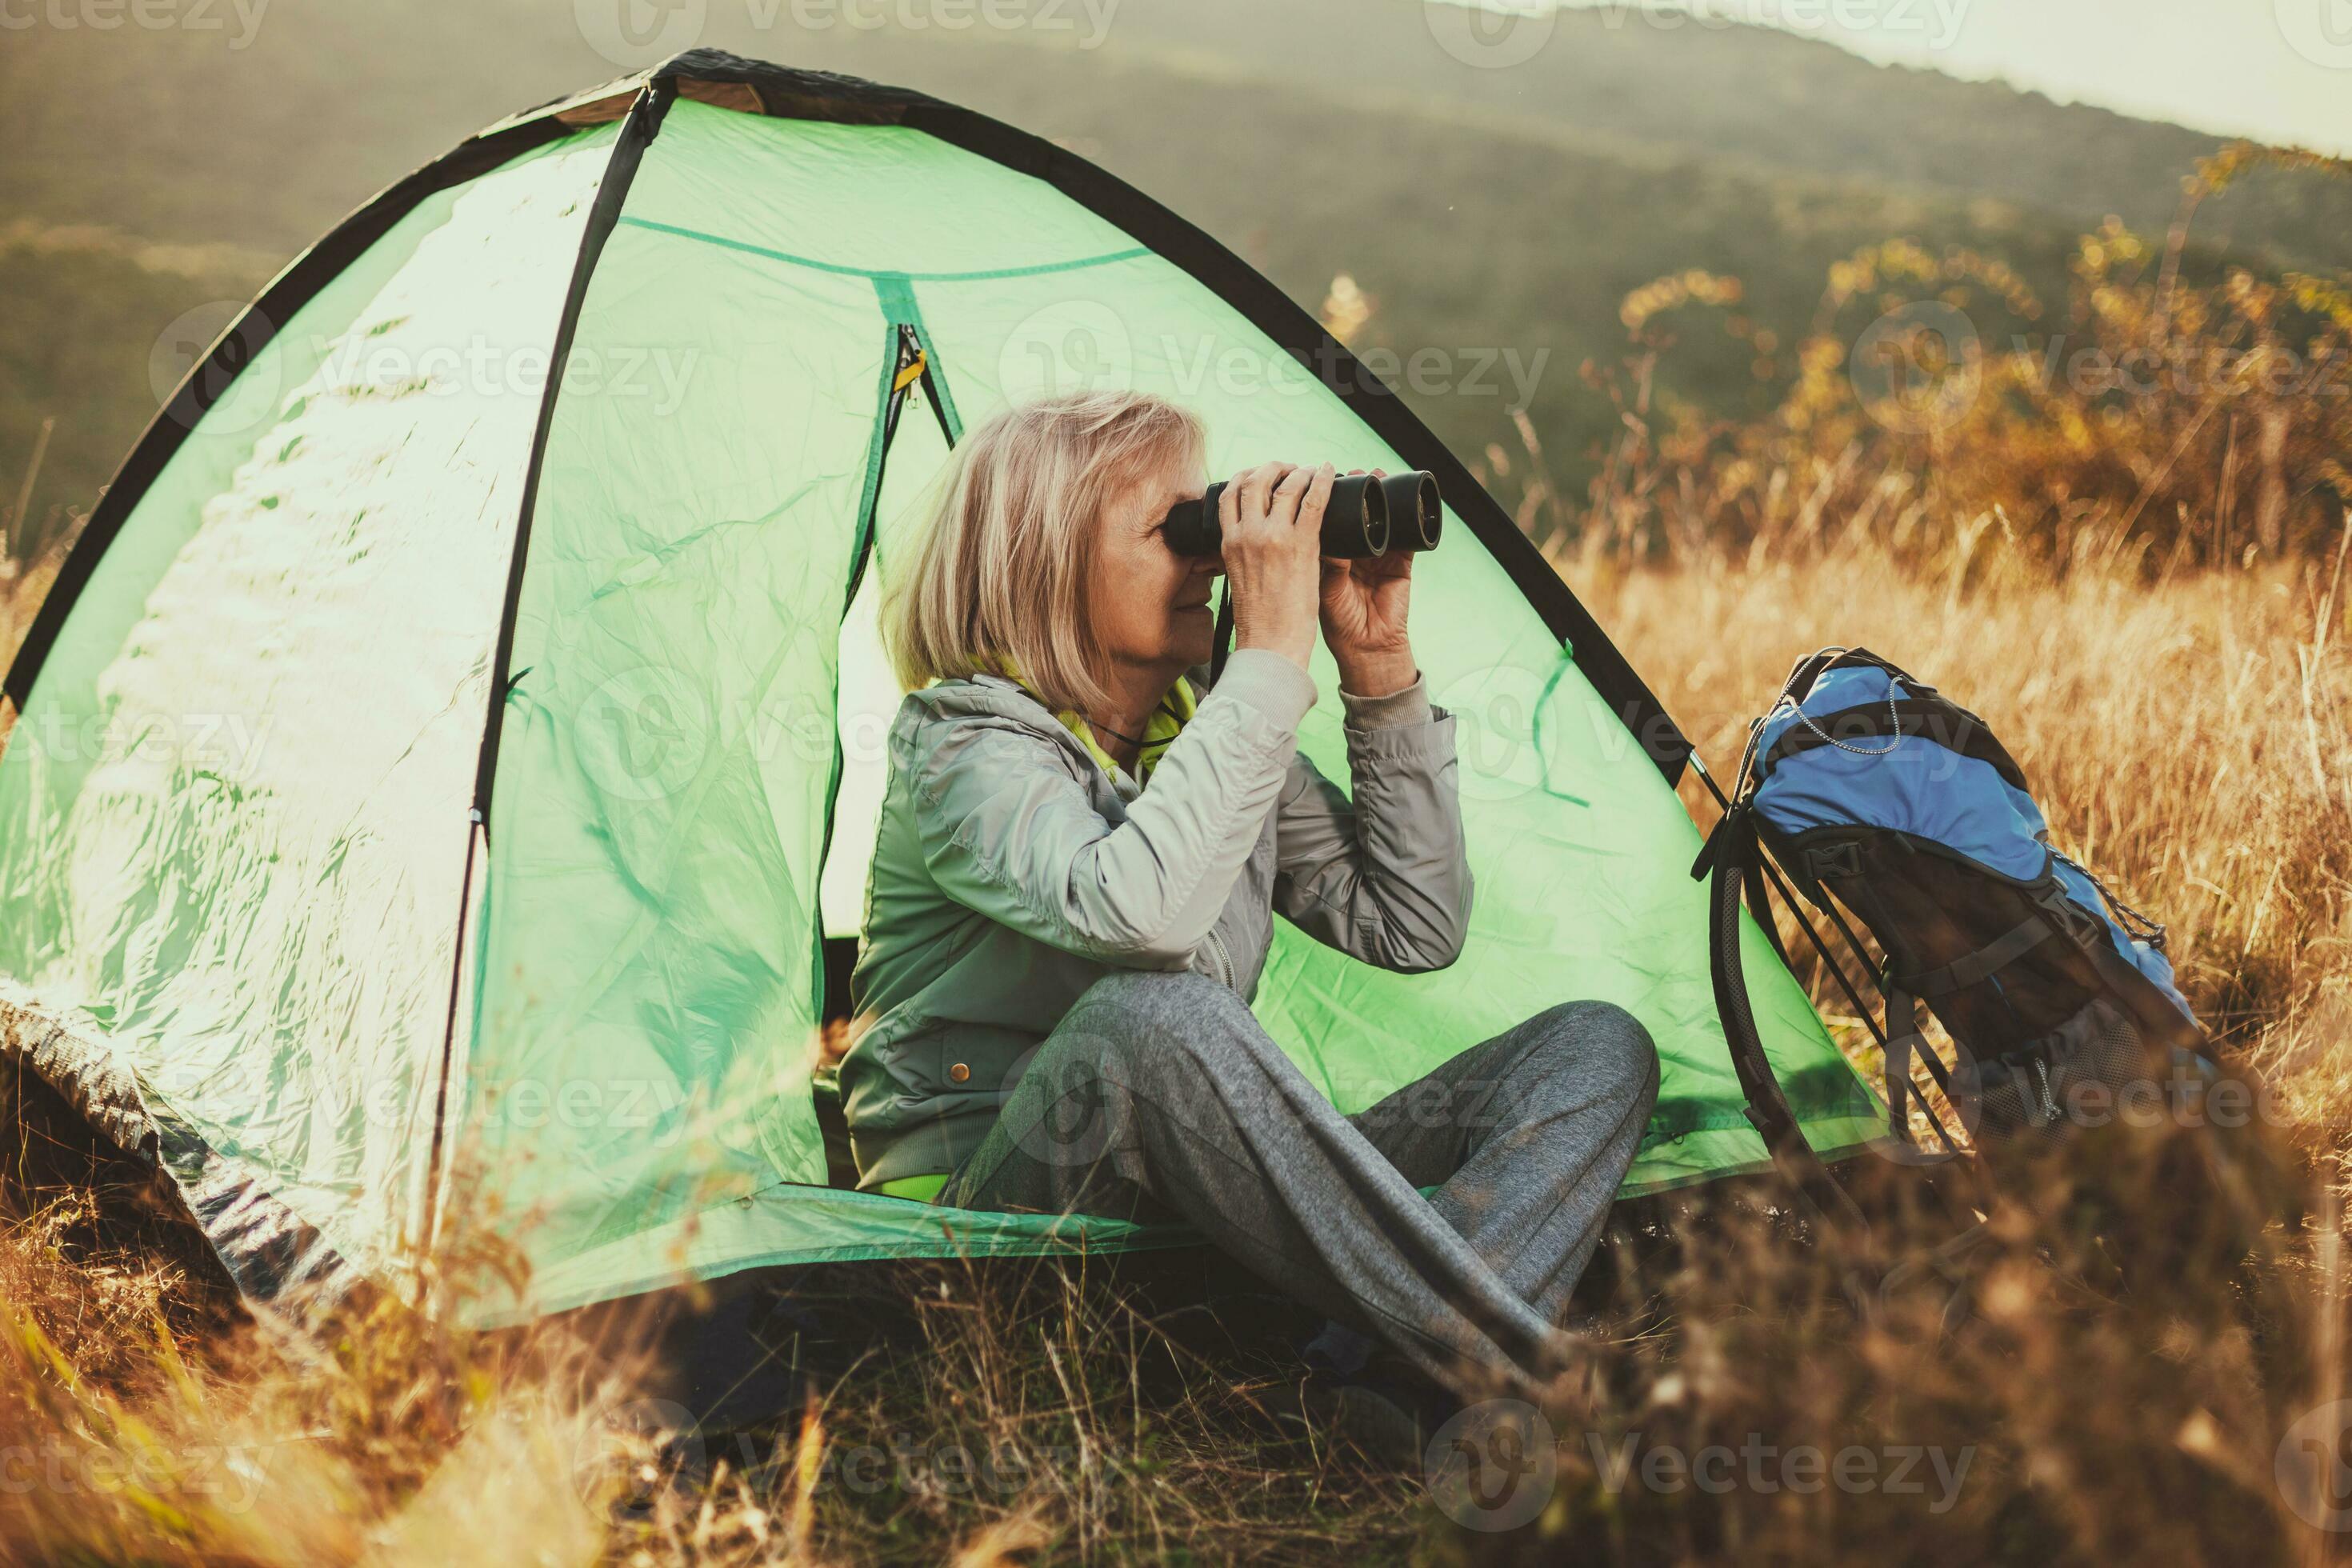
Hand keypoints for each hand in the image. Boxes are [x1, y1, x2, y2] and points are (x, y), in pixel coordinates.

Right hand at [1221, 461, 1330, 671]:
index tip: (1261, 475)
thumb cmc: (1260, 621)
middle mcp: (1246, 535)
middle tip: (1289, 469)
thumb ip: (1243, 556)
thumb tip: (1255, 544)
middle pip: (1254, 480)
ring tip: (1310, 470)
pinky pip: (1313, 500)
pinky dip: (1321, 480)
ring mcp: (1273, 537)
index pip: (1228, 495)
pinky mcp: (1301, 545)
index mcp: (1228, 544)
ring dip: (1298, 471)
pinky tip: (1328, 471)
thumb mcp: (1239, 580)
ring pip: (1284, 484)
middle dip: (1272, 467)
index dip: (1245, 477)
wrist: (1271, 645)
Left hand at [1319, 469, 1416, 696]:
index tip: (1317, 478)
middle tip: (1349, 471)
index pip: (1327, 520)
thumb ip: (1322, 560)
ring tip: (1376, 475)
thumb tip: (1312, 528)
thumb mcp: (1321, 587)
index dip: (1324, 499)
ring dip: (1380, 495)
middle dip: (1353, 490)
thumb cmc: (1336, 622)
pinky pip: (1408, 535)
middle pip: (1355, 513)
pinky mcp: (1403, 563)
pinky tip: (1404, 498)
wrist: (1365, 648)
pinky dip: (1407, 516)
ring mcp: (1380, 554)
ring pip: (1381, 517)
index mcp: (1331, 555)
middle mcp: (1355, 551)